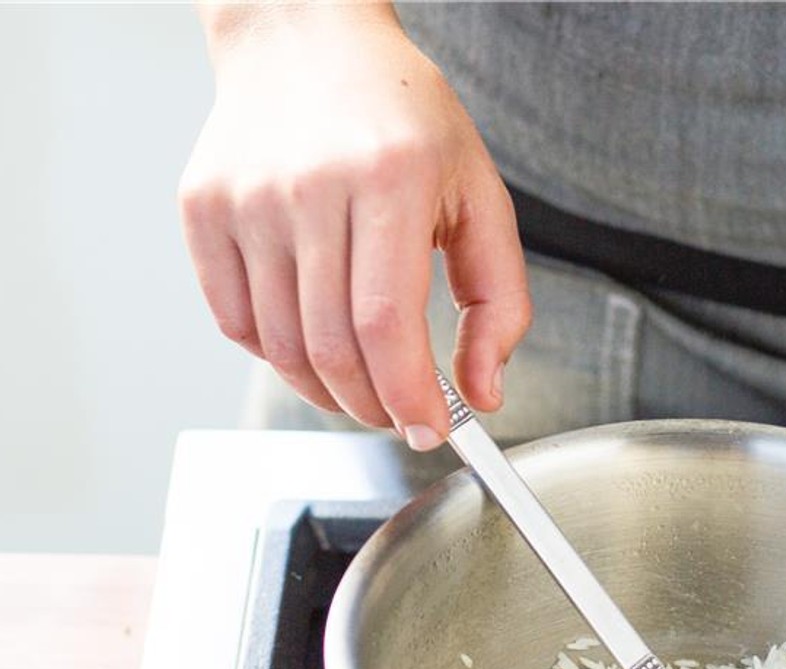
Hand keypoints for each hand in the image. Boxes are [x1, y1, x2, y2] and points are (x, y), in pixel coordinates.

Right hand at [179, 3, 530, 449]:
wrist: (306, 39)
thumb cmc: (403, 119)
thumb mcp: (480, 196)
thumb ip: (499, 301)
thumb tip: (483, 393)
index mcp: (389, 178)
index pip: (388, 325)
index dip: (409, 396)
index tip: (431, 430)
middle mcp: (309, 186)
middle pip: (333, 348)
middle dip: (374, 406)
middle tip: (400, 416)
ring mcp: (246, 198)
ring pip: (281, 347)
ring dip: (328, 393)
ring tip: (363, 388)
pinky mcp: (202, 208)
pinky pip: (236, 322)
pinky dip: (279, 356)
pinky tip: (314, 343)